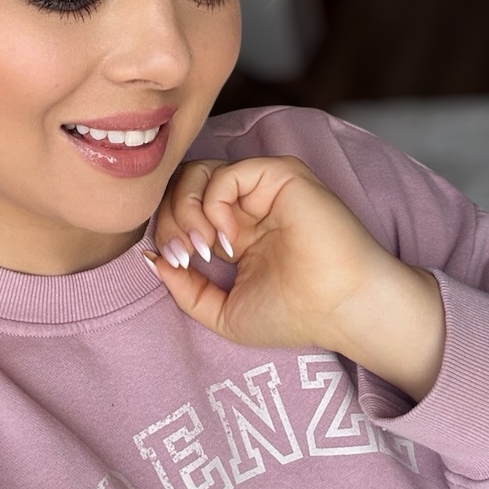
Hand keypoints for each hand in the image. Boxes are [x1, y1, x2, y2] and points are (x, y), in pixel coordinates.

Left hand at [150, 157, 444, 401]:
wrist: (340, 309)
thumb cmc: (294, 315)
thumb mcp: (222, 312)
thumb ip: (183, 288)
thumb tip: (148, 258)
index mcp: (235, 230)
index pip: (181, 209)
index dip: (167, 231)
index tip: (178, 264)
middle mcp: (248, 204)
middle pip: (183, 186)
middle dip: (170, 219)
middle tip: (187, 256)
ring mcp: (263, 188)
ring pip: (198, 172)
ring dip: (187, 210)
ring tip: (205, 248)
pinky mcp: (280, 175)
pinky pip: (227, 172)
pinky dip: (213, 203)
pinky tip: (228, 237)